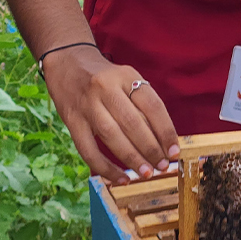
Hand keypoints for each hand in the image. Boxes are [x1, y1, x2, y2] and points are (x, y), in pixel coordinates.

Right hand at [40, 45, 180, 182]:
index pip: (152, 105)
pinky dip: (106, 167)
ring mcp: (87, 104)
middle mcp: (106, 87)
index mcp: (125, 75)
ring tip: (146, 173)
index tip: (174, 151)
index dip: (166, 131)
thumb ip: (141, 103)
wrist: (66, 61)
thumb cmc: (104, 76)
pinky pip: (89, 149)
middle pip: (133, 123)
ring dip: (131, 159)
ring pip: (112, 136)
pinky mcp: (71, 120)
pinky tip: (120, 178)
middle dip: (150, 149)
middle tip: (162, 167)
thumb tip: (161, 140)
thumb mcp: (125, 78)